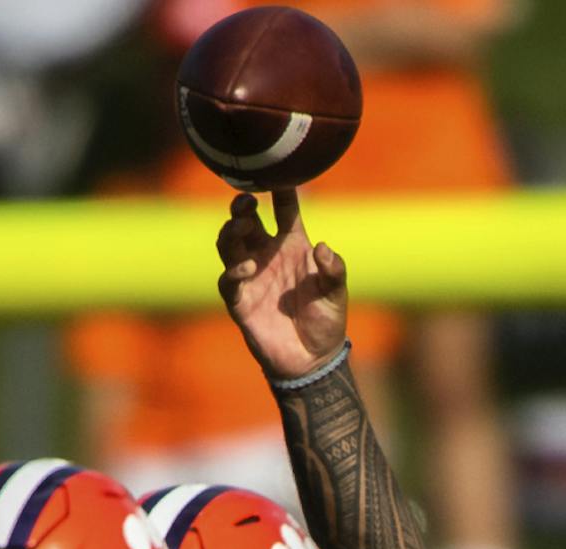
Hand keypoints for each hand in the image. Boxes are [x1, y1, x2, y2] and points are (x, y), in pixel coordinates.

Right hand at [216, 189, 348, 378]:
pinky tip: (248, 266)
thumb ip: (334, 270)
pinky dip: (234, 271)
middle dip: (242, 206)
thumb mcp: (337, 293)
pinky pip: (228, 281)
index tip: (277, 171)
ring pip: (229, 244)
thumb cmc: (327, 321)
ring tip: (243, 227)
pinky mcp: (241, 302)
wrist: (313, 359)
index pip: (284, 209)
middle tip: (246, 201)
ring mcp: (252, 277)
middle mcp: (268, 255)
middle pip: (247, 221)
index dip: (280, 189)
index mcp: (293, 246)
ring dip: (232, 232)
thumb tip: (323, 249)